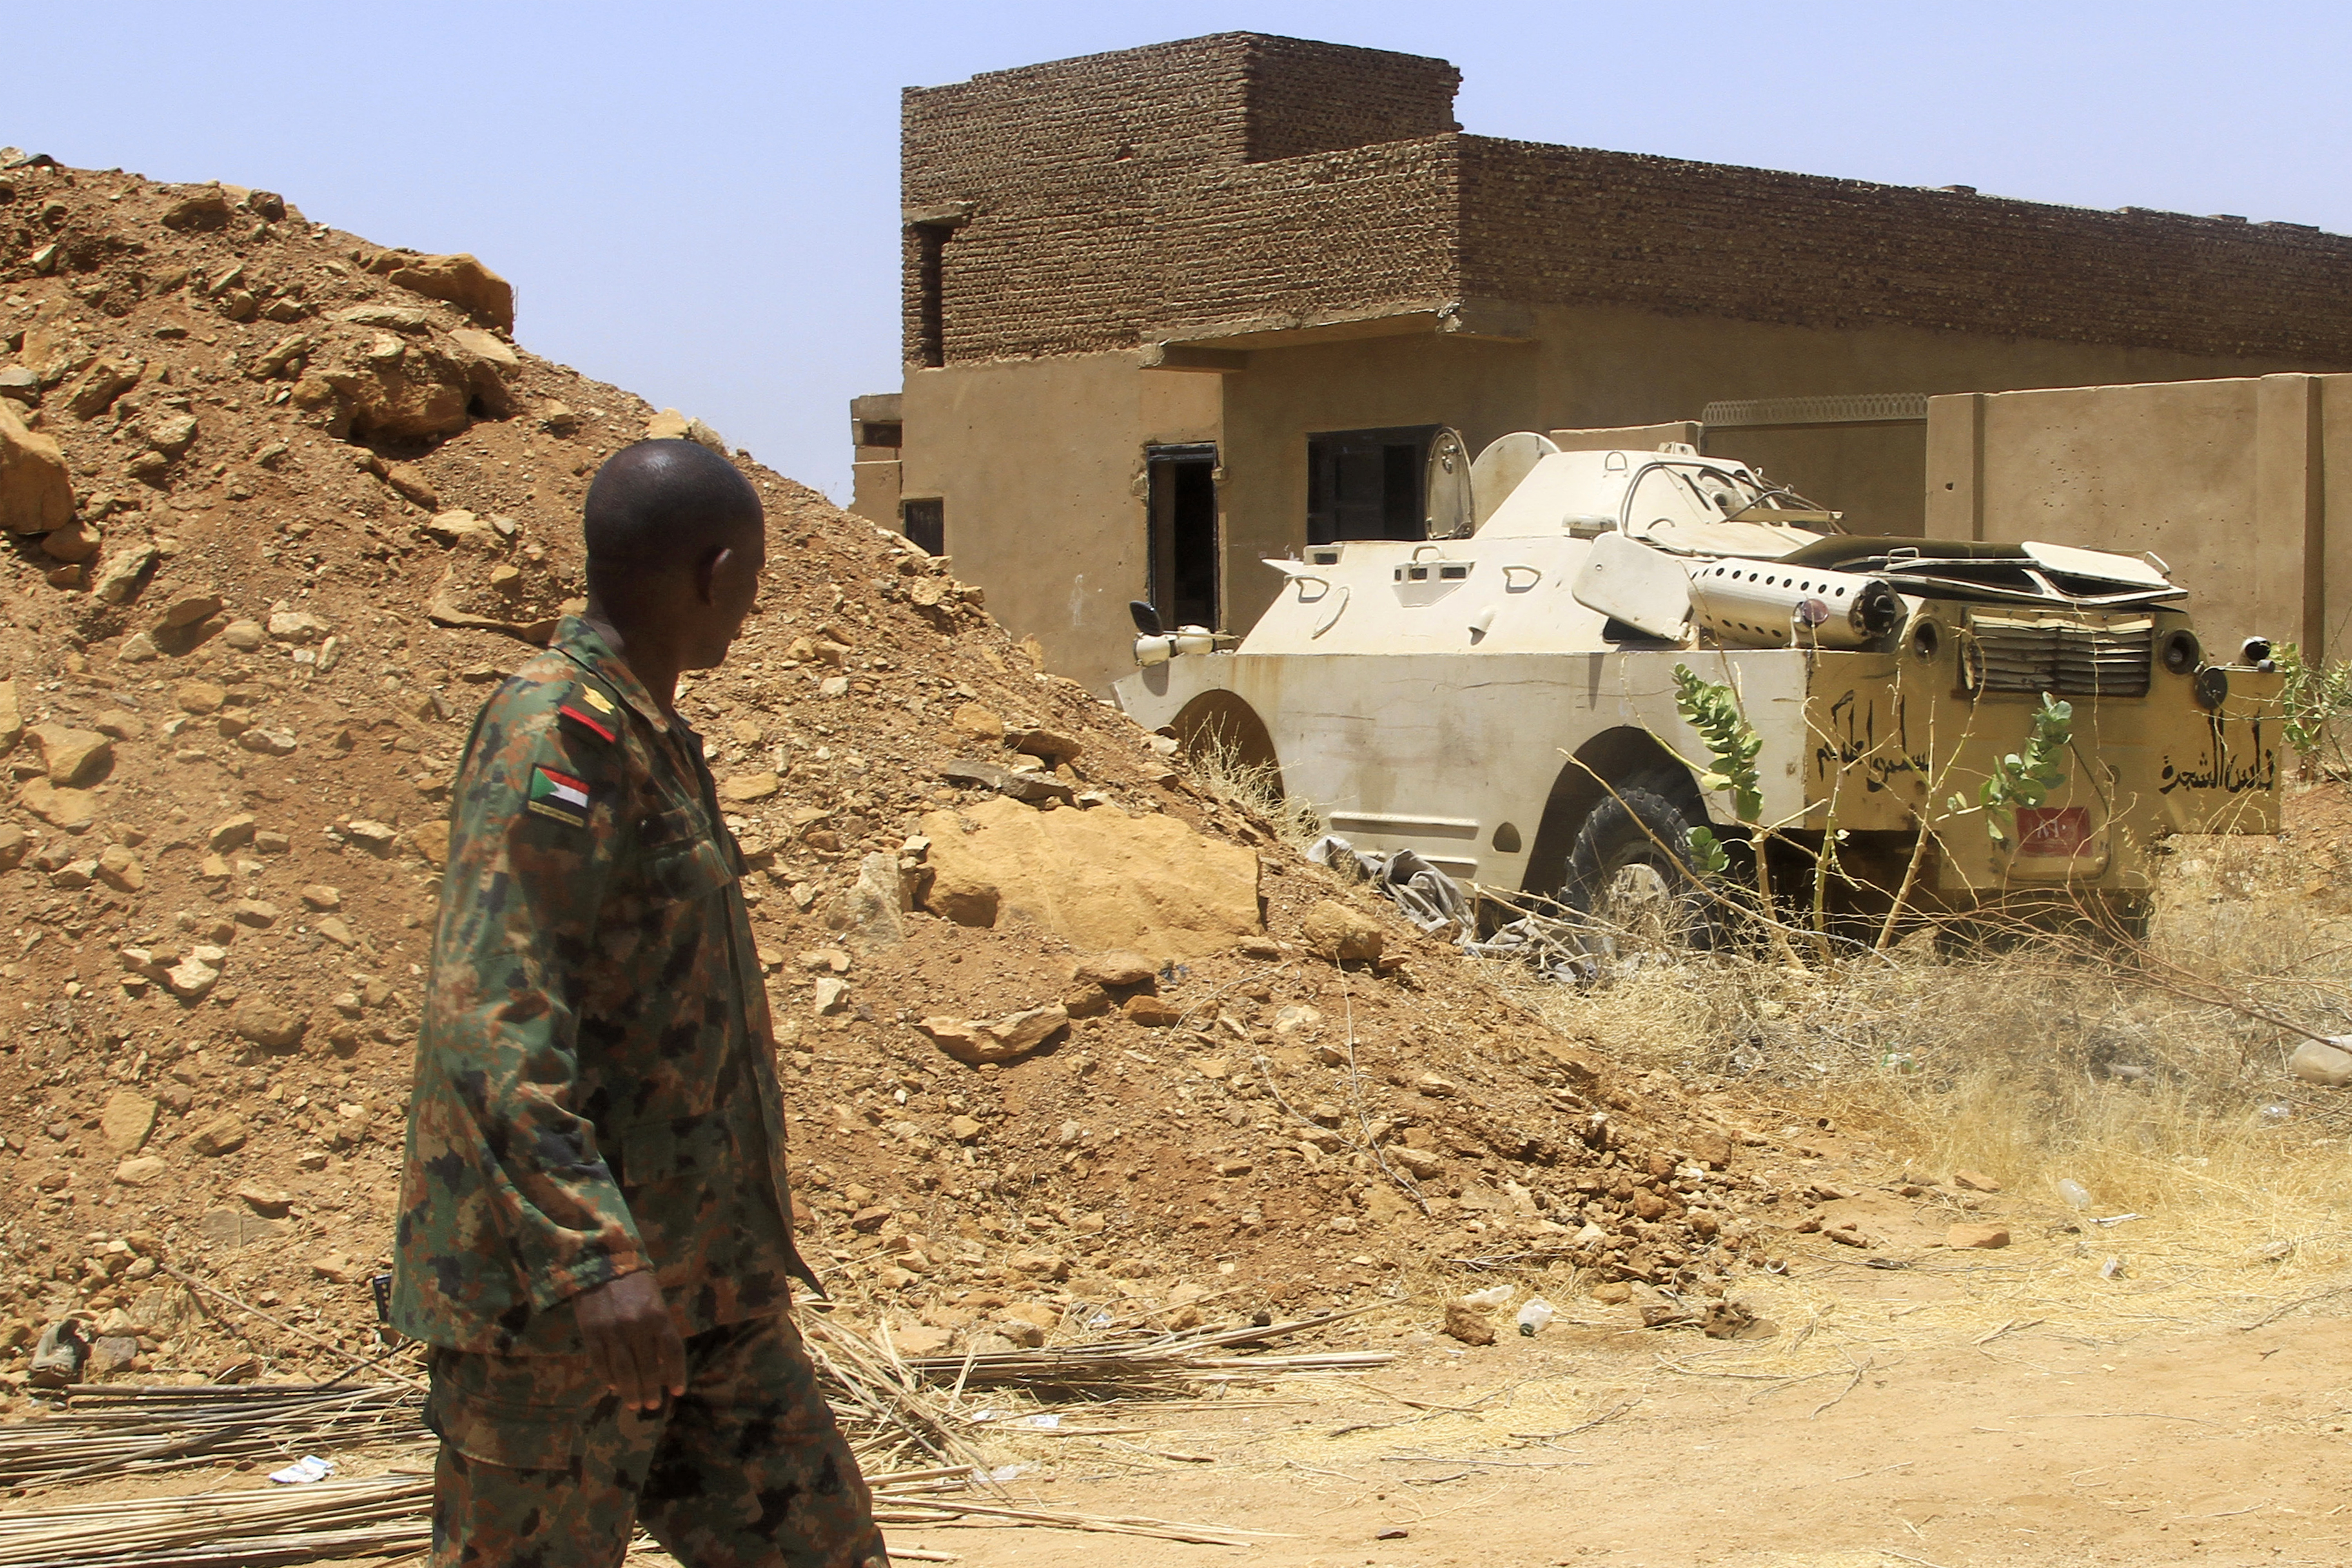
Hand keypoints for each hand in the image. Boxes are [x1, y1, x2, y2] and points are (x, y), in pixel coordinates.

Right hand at [574, 1271, 684, 1411]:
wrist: (600, 1260)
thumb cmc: (633, 1281)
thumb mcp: (654, 1300)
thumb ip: (659, 1328)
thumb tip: (660, 1361)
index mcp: (658, 1315)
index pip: (672, 1352)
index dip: (676, 1374)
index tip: (677, 1391)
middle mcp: (637, 1326)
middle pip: (648, 1367)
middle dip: (651, 1389)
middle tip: (652, 1405)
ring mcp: (613, 1331)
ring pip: (624, 1371)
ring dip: (630, 1392)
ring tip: (634, 1405)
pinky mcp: (591, 1332)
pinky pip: (600, 1363)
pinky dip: (607, 1378)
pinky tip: (613, 1386)